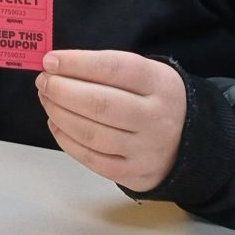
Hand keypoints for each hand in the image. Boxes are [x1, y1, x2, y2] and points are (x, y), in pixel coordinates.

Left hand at [36, 50, 185, 192]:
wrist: (190, 141)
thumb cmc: (153, 99)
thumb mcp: (146, 74)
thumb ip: (105, 69)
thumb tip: (56, 66)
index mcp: (160, 84)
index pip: (113, 68)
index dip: (77, 63)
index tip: (50, 60)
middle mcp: (156, 118)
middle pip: (100, 104)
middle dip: (62, 90)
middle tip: (43, 81)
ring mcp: (146, 149)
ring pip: (92, 134)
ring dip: (59, 114)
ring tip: (47, 99)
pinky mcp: (135, 173)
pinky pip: (92, 159)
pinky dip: (67, 140)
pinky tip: (56, 124)